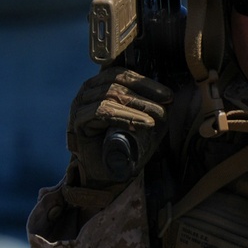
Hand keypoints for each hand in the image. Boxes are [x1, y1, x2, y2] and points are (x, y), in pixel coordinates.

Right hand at [67, 68, 172, 188]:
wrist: (107, 173)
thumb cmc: (126, 144)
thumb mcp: (143, 120)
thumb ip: (152, 105)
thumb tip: (169, 96)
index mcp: (100, 85)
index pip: (120, 73)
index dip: (145, 81)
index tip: (168, 96)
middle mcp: (87, 92)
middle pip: (115, 82)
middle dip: (145, 92)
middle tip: (166, 105)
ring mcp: (79, 106)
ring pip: (110, 96)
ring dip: (138, 105)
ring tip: (156, 119)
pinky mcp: (78, 122)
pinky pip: (102, 112)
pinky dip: (124, 117)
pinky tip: (141, 125)